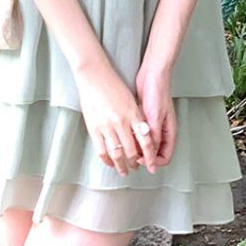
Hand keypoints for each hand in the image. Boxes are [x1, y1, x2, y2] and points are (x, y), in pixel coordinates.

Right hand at [74, 62, 158, 176]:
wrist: (94, 75)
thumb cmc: (112, 85)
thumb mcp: (130, 101)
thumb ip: (136, 120)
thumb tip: (140, 138)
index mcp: (133, 115)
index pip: (145, 142)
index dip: (149, 157)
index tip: (151, 165)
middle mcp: (121, 122)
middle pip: (131, 152)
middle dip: (135, 163)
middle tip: (135, 167)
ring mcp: (106, 126)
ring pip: (116, 154)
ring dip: (121, 165)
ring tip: (123, 170)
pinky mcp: (93, 127)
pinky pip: (101, 150)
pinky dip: (106, 159)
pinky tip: (109, 162)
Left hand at [134, 62, 176, 169]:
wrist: (152, 75)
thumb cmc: (157, 93)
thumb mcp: (154, 119)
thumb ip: (153, 139)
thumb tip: (150, 158)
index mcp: (169, 133)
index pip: (164, 157)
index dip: (152, 162)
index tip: (140, 160)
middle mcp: (162, 130)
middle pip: (154, 152)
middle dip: (144, 156)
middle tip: (132, 154)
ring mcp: (154, 124)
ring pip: (146, 143)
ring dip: (138, 146)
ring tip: (128, 144)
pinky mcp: (145, 118)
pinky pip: (140, 133)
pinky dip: (134, 136)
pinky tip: (127, 133)